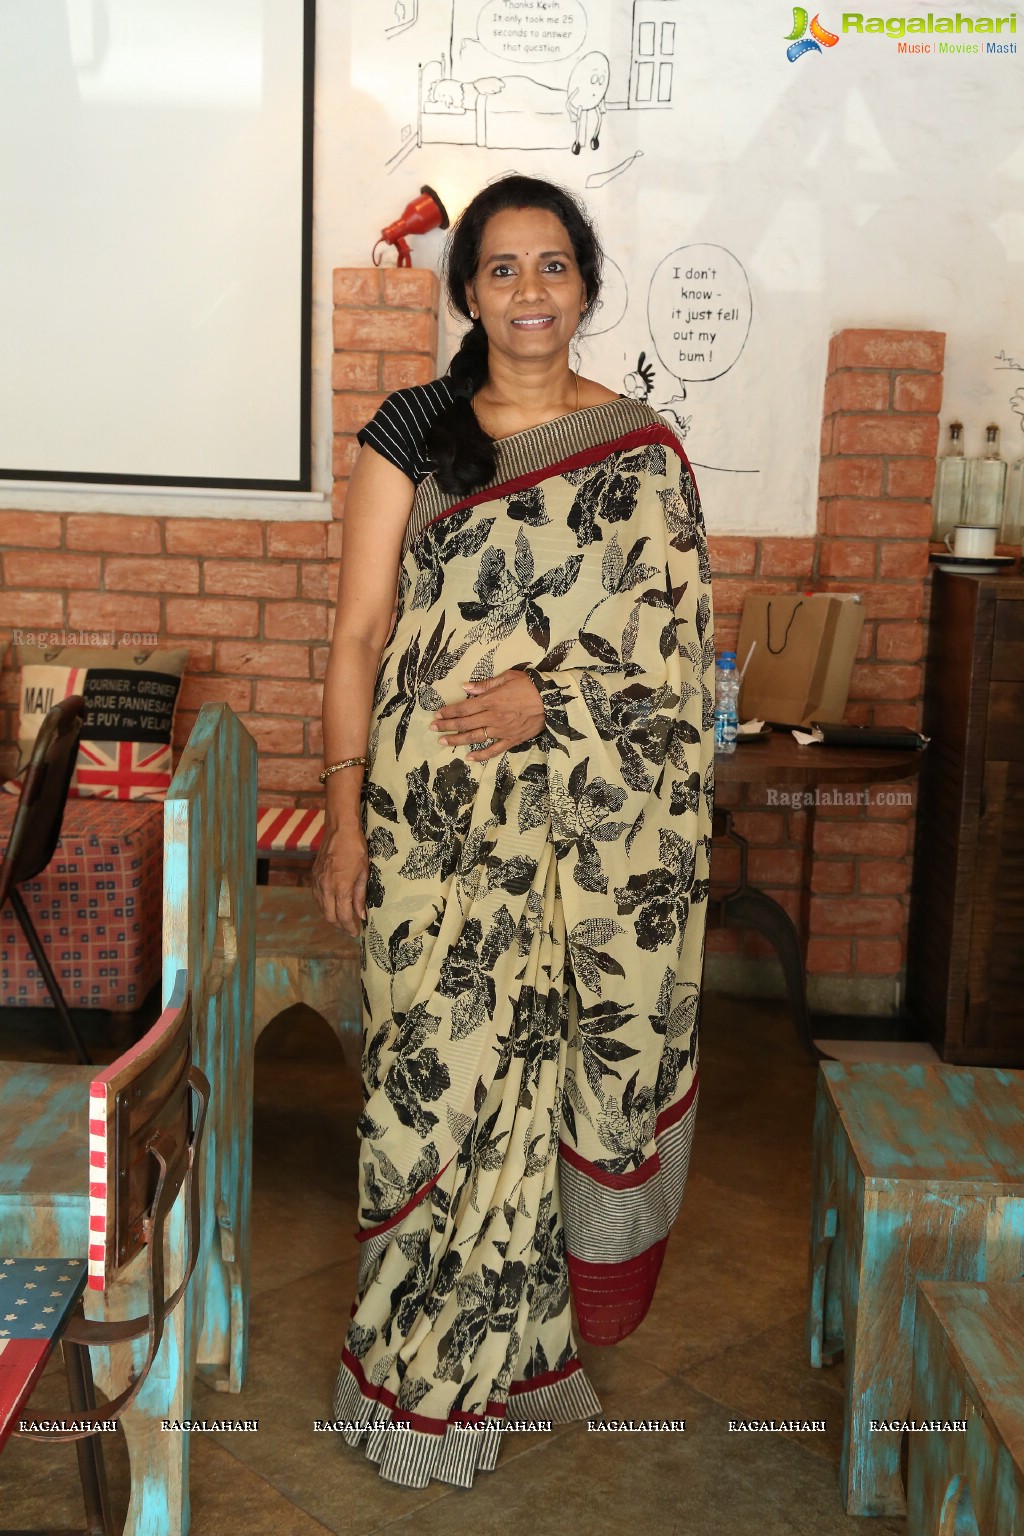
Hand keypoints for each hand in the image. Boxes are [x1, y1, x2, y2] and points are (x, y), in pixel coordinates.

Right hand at [312, 819, 367, 936]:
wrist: (339, 829)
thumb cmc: (356, 848)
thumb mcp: (364, 872)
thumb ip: (360, 895)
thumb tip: (362, 914)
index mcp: (341, 888)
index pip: (344, 916)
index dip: (350, 927)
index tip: (356, 933)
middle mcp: (326, 887)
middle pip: (330, 916)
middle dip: (340, 925)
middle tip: (350, 928)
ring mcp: (317, 881)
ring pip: (321, 908)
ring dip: (331, 916)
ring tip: (342, 918)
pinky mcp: (314, 875)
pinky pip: (317, 896)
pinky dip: (324, 904)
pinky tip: (332, 903)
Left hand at [431, 669, 544, 762]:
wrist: (552, 700)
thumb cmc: (530, 685)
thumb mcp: (507, 677)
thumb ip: (485, 684)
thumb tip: (465, 687)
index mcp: (490, 701)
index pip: (463, 708)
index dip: (448, 711)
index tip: (437, 713)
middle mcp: (493, 717)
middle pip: (465, 723)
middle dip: (447, 725)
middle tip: (433, 728)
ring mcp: (502, 730)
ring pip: (475, 737)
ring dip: (457, 740)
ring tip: (443, 741)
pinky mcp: (512, 739)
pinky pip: (494, 750)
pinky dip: (481, 755)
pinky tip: (469, 758)